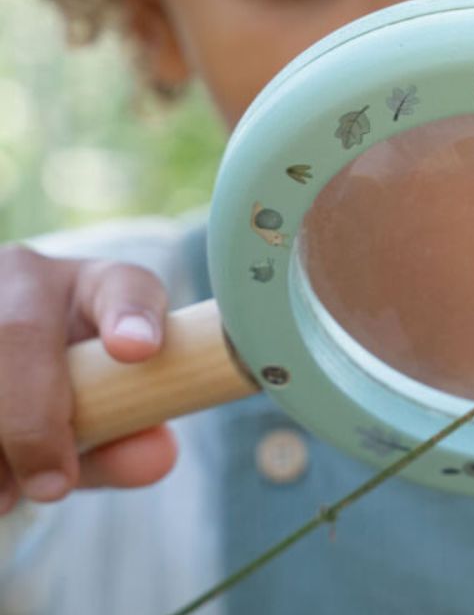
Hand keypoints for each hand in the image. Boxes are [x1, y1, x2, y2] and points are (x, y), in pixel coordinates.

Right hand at [0, 245, 177, 514]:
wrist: (8, 370)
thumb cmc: (69, 389)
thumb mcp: (101, 407)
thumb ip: (130, 433)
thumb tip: (157, 457)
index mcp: (95, 287)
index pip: (123, 287)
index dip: (130, 316)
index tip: (137, 350)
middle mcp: (26, 278)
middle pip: (18, 331)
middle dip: (33, 417)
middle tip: (53, 486)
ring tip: (6, 496)